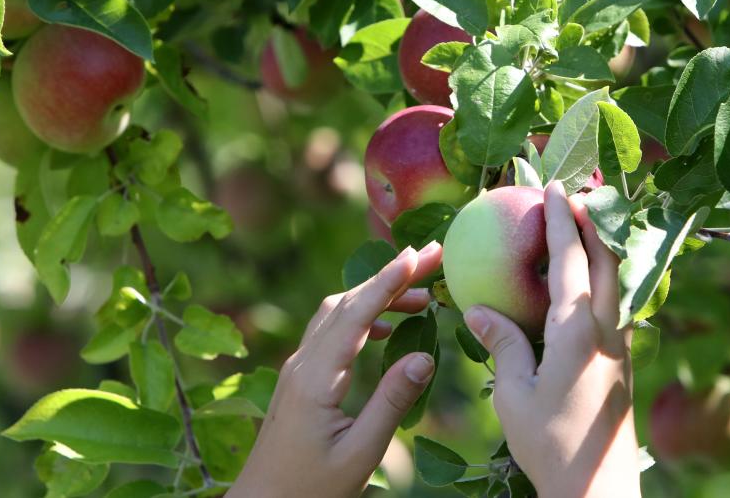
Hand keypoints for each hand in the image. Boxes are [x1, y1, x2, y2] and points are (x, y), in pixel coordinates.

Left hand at [229, 243, 441, 497]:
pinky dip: (362, 316)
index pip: (357, 313)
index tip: (416, 254)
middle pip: (348, 302)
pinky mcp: (301, 378)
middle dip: (390, 276)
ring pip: (337, 312)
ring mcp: (298, 368)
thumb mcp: (361, 452)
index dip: (388, 280)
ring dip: (376, 295)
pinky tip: (387, 329)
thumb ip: (393, 402)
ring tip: (421, 297)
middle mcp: (303, 362)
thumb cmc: (311, 488)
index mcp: (317, 378)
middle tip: (431, 259)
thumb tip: (426, 355)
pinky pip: (331, 330)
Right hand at [464, 182, 640, 496]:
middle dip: (593, 219)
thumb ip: (502, 344)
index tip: (553, 188)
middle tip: (579, 191)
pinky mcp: (622, 361)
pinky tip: (587, 281)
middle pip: (606, 258)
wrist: (598, 486)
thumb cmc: (549, 443)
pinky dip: (603, 275)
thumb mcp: (513, 394)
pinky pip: (614, 302)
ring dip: (603, 244)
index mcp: (576, 330)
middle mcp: (605, 328)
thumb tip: (478, 308)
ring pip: (617, 279)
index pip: (569, 259)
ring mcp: (619, 344)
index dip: (561, 220)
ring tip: (587, 223)